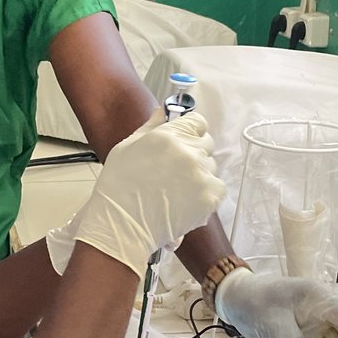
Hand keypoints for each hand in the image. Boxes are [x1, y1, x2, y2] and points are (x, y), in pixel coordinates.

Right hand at [46, 110, 225, 277]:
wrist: (123, 224)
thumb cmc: (119, 187)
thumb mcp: (127, 147)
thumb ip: (150, 127)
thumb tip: (162, 112)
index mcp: (169, 135)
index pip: (198, 122)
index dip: (191, 132)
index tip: (184, 142)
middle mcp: (188, 151)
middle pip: (206, 144)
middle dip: (194, 154)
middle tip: (175, 171)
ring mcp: (201, 174)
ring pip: (211, 168)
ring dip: (199, 175)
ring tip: (177, 190)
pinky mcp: (209, 196)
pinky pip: (217, 188)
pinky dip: (205, 195)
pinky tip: (185, 201)